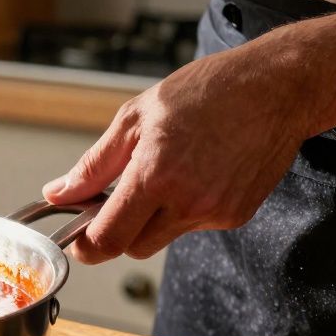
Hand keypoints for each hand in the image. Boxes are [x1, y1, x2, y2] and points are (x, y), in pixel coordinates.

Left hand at [42, 37, 311, 263]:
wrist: (277, 88)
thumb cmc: (207, 92)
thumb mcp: (134, 118)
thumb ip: (94, 164)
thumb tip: (58, 192)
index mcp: (156, 176)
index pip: (107, 239)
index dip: (85, 245)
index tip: (77, 237)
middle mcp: (188, 202)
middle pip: (133, 247)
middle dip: (117, 231)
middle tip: (116, 198)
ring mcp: (216, 212)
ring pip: (163, 238)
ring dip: (151, 219)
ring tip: (164, 174)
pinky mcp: (237, 215)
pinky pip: (194, 226)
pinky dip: (184, 210)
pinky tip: (195, 174)